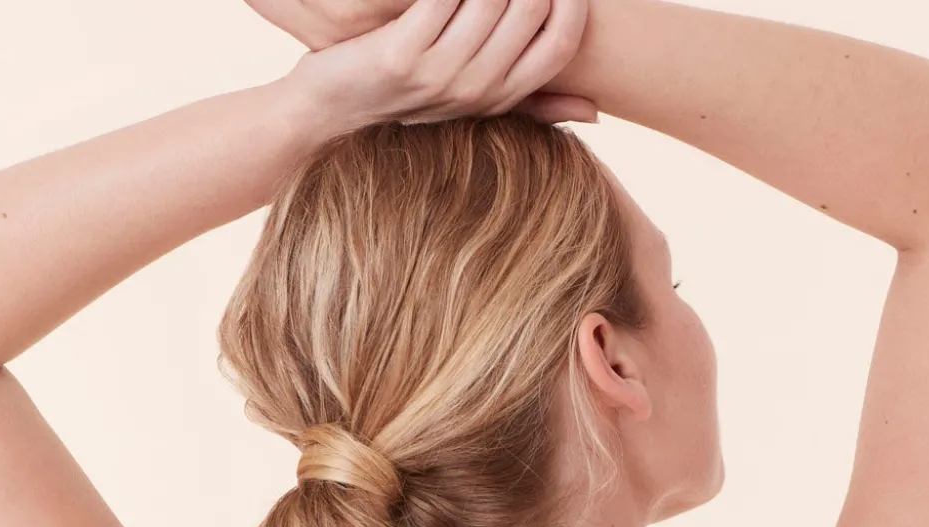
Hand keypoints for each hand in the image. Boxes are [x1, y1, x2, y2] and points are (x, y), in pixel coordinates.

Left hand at [264, 0, 598, 124]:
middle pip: (529, 8)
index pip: (560, 42)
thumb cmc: (407, 97)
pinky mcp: (401, 55)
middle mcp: (475, 89)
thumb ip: (534, 102)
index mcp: (500, 95)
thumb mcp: (475, 102)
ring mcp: (438, 74)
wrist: (333, 114)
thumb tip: (595, 112)